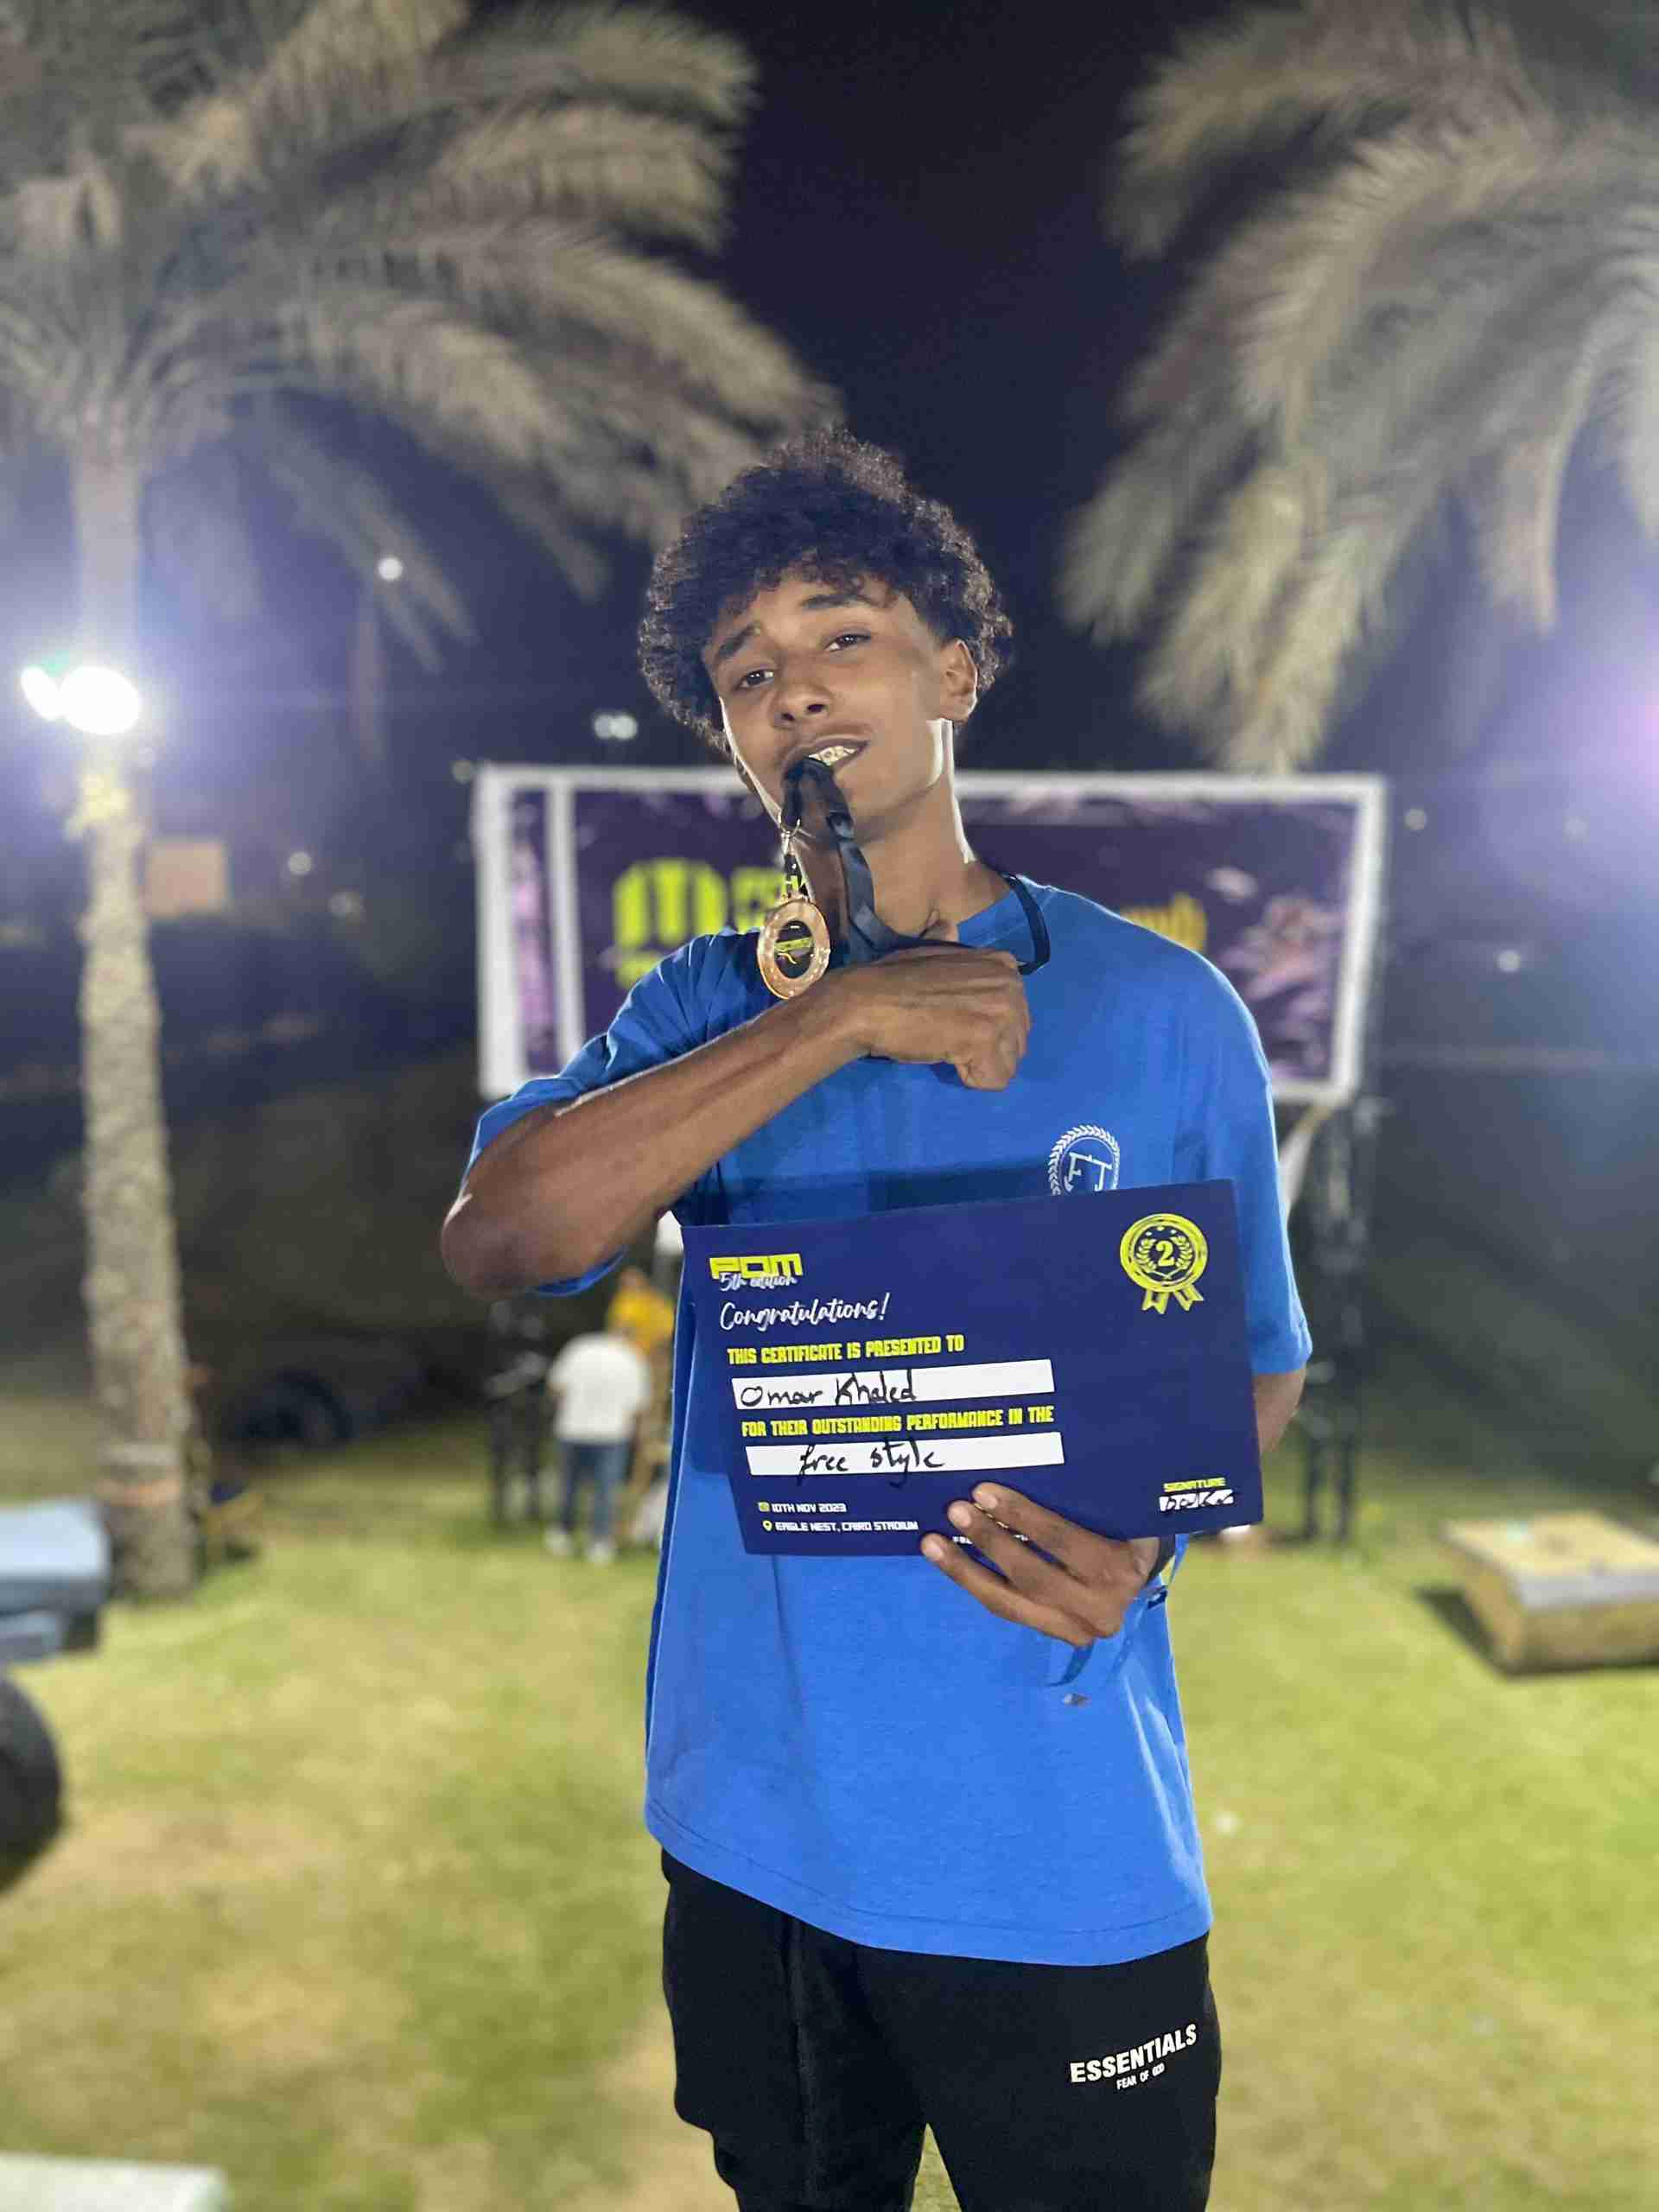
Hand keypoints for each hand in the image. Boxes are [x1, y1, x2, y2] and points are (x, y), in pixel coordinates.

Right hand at [821, 943, 1029, 1090]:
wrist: (866, 1002)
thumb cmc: (893, 980)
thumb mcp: (929, 953)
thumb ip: (950, 947)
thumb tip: (948, 926)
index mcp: (1004, 965)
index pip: (1016, 1017)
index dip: (984, 1028)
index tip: (952, 1020)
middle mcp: (1012, 985)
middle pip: (1017, 1043)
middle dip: (986, 1050)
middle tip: (948, 1036)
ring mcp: (1002, 1012)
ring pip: (1008, 1064)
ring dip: (977, 1065)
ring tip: (946, 1045)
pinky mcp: (986, 1039)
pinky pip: (995, 1080)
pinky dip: (970, 1079)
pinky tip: (947, 1057)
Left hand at [920, 1486, 1162, 1647]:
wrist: (1142, 1570)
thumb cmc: (1124, 1524)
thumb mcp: (1117, 1505)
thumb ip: (1085, 1492)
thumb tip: (1030, 1456)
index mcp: (1121, 1567)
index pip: (1063, 1541)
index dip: (1021, 1517)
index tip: (984, 1491)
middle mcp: (1102, 1608)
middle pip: (1033, 1576)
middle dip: (989, 1541)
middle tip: (955, 1509)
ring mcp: (1077, 1630)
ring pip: (1011, 1603)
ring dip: (966, 1571)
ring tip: (932, 1543)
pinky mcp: (1056, 1636)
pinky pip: (1008, 1610)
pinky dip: (975, 1584)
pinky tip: (948, 1561)